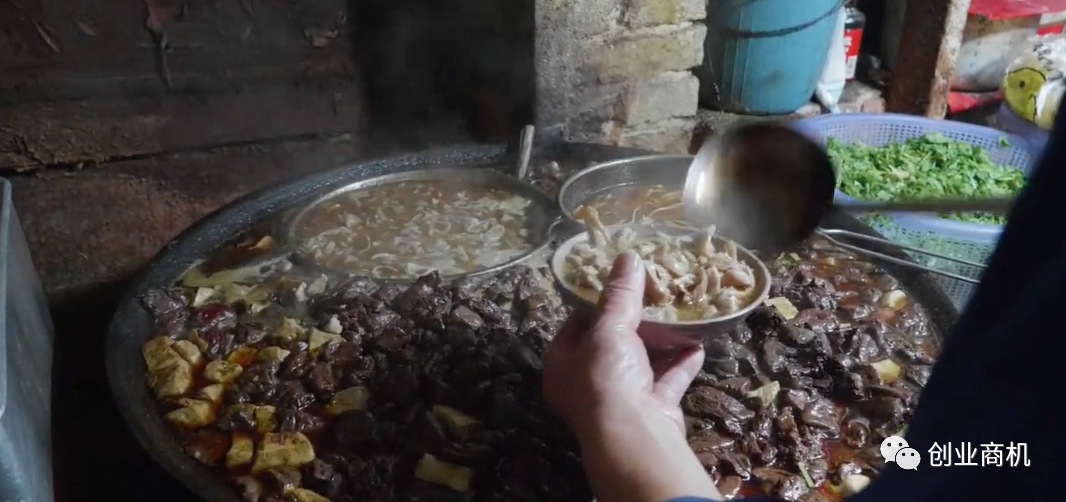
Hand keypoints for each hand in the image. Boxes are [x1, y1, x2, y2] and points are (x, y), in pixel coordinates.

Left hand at [543, 251, 703, 436]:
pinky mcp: (650, 411)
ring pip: (641, 364)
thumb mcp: (609, 328)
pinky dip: (680, 364)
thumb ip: (620, 295)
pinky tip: (697, 344)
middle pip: (610, 346)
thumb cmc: (607, 377)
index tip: (618, 286)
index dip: (596, 305)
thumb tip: (627, 257)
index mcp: (562, 365)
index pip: (575, 327)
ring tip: (678, 315)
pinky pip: (666, 382)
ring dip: (661, 343)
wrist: (635, 436)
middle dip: (635, 324)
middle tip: (653, 297)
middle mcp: (586, 386)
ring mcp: (619, 401)